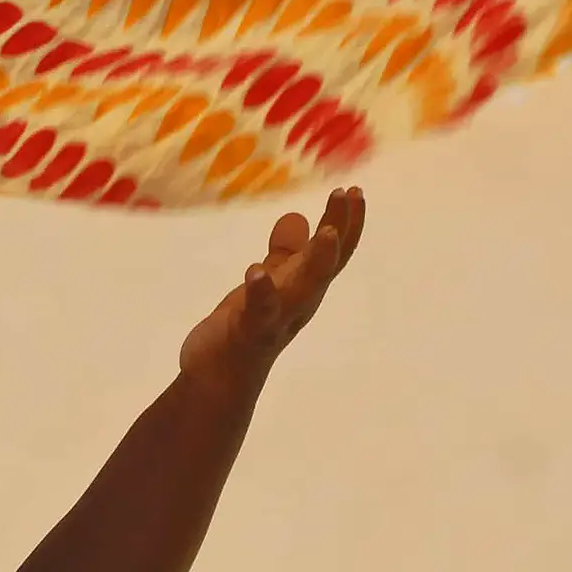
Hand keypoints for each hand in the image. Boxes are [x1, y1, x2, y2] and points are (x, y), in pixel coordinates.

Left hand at [179, 186, 365, 390]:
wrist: (218, 380)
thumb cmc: (243, 331)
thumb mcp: (266, 285)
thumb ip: (283, 256)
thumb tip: (298, 218)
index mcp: (302, 289)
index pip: (332, 253)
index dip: (346, 223)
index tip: (353, 190)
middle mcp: (298, 304)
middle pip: (326, 265)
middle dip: (341, 229)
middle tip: (349, 195)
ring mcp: (277, 320)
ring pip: (305, 290)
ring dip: (316, 261)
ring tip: (325, 232)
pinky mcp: (250, 335)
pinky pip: (260, 313)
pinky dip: (262, 293)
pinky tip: (256, 271)